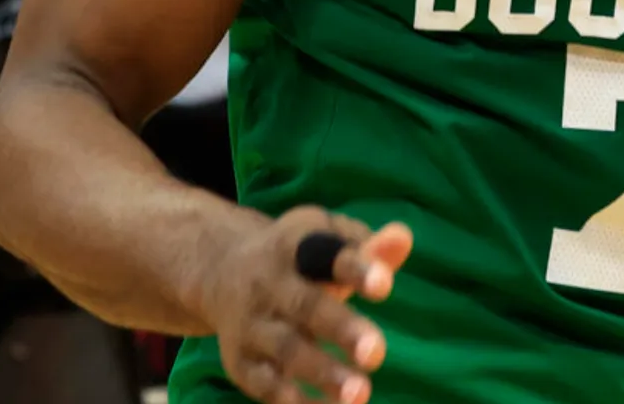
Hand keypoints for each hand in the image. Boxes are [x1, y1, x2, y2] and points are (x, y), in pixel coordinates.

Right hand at [203, 206, 412, 403]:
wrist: (219, 270)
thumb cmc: (297, 256)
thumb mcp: (326, 236)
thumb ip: (366, 245)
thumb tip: (403, 239)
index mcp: (293, 246)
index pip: (326, 255)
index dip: (356, 268)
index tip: (385, 285)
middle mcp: (267, 285)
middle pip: (304, 306)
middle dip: (341, 329)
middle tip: (377, 352)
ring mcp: (250, 324)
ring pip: (285, 349)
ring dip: (322, 372)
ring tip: (361, 393)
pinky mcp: (240, 360)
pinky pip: (264, 384)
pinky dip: (291, 400)